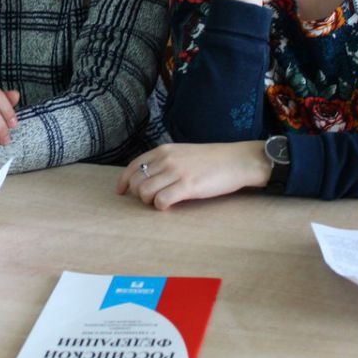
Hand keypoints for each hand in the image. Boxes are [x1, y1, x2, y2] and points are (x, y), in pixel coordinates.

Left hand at [116, 141, 269, 209]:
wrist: (237, 160)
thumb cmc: (212, 159)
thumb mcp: (183, 153)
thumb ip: (165, 162)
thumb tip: (149, 177)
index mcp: (164, 151)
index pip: (134, 166)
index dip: (124, 181)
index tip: (121, 191)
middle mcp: (166, 160)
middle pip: (136, 182)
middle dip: (139, 194)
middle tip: (151, 199)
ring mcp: (176, 172)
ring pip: (145, 192)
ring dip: (149, 201)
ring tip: (162, 201)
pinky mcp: (187, 186)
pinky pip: (161, 201)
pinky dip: (161, 207)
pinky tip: (170, 206)